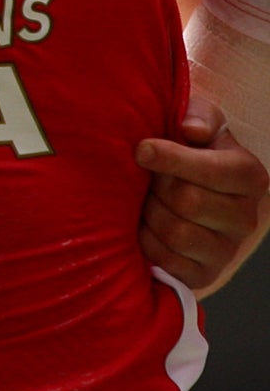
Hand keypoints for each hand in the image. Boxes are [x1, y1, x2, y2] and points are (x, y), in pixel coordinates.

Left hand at [138, 96, 268, 295]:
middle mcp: (246, 217)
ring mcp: (228, 249)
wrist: (180, 196)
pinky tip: (147, 227)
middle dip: (156, 187)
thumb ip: (198, 116)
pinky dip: (147, 242)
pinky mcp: (204, 274)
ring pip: (176, 232)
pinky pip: (167, 261)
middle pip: (188, 201)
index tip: (141, 150)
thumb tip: (191, 130)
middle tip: (148, 180)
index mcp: (250, 176)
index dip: (172, 159)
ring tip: (148, 202)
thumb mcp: (196, 124)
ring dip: (149, 214)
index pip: (214, 171)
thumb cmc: (187, 152)